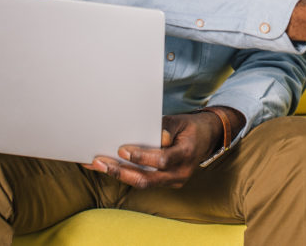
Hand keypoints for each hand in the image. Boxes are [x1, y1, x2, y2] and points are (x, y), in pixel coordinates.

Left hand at [84, 108, 239, 188]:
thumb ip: (165, 128)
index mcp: (186, 154)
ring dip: (119, 175)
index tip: (122, 149)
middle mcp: (180, 173)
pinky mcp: (165, 184)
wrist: (206, 138)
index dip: (142, 156)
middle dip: (121, 171)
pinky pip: (144, 182)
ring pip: (143, 183)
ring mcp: (173, 182)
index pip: (162, 160)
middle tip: (100, 163)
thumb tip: (151, 135)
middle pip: (147, 179)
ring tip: (98, 166)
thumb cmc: (189, 127)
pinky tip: (109, 168)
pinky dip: (126, 175)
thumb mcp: (179, 121)